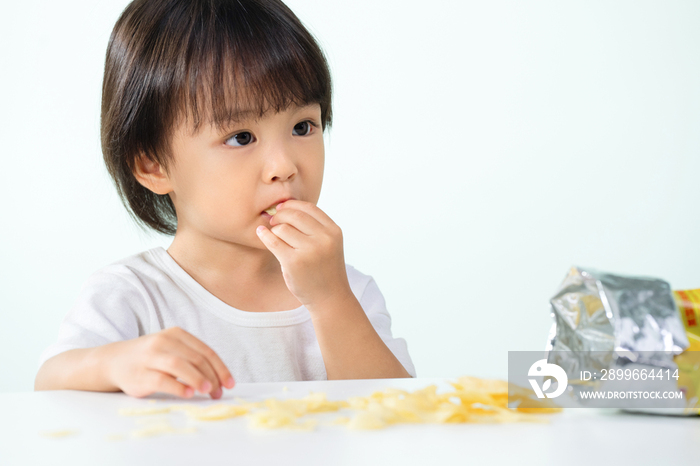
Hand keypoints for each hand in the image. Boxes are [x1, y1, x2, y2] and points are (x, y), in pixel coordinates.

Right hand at [107, 327, 234, 398]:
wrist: (114, 360)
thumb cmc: (150, 357)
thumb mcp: (171, 348)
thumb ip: (192, 357)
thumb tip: (219, 378)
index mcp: (176, 334)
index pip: (205, 351)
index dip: (220, 368)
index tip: (230, 383)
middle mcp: (163, 342)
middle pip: (196, 359)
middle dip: (212, 377)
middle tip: (219, 392)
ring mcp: (150, 357)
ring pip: (180, 366)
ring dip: (198, 379)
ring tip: (209, 391)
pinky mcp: (140, 374)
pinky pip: (163, 380)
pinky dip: (178, 387)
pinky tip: (189, 394)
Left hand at [256, 200, 351, 309]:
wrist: (330, 298)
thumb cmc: (325, 269)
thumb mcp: (329, 244)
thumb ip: (314, 227)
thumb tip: (284, 207)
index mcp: (334, 231)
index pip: (309, 207)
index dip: (292, 204)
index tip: (282, 207)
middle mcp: (324, 239)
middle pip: (294, 214)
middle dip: (280, 215)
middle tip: (274, 221)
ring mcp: (309, 251)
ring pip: (282, 228)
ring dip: (274, 230)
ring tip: (275, 236)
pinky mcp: (294, 262)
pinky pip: (273, 241)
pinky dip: (265, 235)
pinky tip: (261, 233)